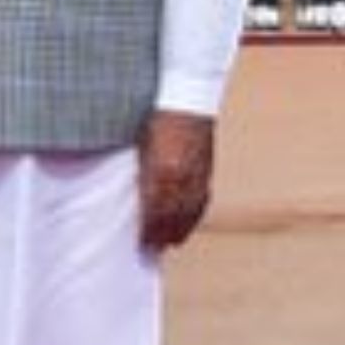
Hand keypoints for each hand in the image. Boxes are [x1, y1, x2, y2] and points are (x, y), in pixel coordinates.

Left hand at [137, 111, 216, 252]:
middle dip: (162, 235)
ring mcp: (196, 173)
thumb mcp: (140, 146)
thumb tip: (137, 199)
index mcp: (160, 170)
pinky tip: (188, 224)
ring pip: (189, 211)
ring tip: (170, 243)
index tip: (141, 243)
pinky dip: (194, 215)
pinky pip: (202, 200)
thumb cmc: (155, 116)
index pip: (154, 210)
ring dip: (180, 229)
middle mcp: (181, 176)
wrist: (187, 96)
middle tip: (153, 249)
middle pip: (172, 216)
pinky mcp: (207, 169)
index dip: (148, 230)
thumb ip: (141, 174)